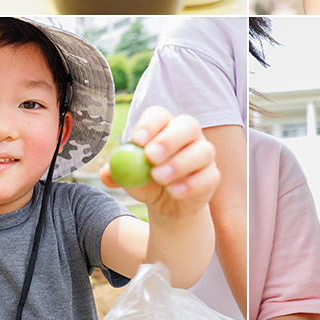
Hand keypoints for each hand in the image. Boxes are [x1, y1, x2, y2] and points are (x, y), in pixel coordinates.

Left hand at [105, 106, 217, 220]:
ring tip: (159, 178)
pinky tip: (174, 192)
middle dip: (169, 140)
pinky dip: (190, 185)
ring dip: (179, 164)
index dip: (150, 125)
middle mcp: (189, 135)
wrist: (168, 203)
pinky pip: (208, 176)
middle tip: (151, 157)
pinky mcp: (212, 175)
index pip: (160, 115)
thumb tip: (106, 173)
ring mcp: (204, 154)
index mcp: (164, 127)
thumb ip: (117, 174)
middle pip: (187, 125)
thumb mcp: (129, 178)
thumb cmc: (147, 181)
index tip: (137, 140)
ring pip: (202, 151)